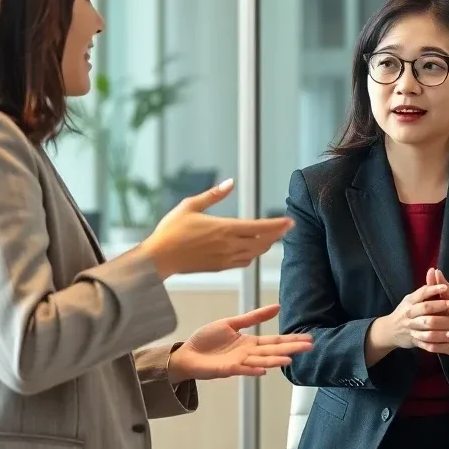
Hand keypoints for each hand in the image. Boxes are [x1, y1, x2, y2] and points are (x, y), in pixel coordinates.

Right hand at [140, 179, 293, 277]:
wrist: (158, 259)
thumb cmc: (171, 230)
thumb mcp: (190, 206)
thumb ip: (213, 195)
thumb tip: (230, 182)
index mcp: (224, 228)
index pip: (259, 227)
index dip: (277, 225)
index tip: (290, 221)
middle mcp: (228, 245)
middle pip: (262, 242)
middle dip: (276, 234)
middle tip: (286, 227)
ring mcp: (225, 258)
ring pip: (254, 253)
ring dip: (266, 245)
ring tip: (273, 237)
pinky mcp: (219, 267)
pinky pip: (243, 262)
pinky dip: (252, 255)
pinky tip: (253, 250)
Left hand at [166, 304, 312, 381]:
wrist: (186, 354)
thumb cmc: (207, 340)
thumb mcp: (231, 323)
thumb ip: (253, 317)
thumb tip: (277, 307)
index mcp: (250, 342)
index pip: (275, 340)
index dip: (291, 339)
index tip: (308, 338)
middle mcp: (248, 354)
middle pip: (273, 350)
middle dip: (291, 348)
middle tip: (309, 347)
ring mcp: (239, 362)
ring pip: (261, 361)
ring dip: (275, 360)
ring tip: (290, 359)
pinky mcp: (226, 369)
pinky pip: (242, 369)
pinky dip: (253, 370)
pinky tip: (264, 370)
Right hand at [373, 281, 448, 352]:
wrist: (390, 331)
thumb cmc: (406, 311)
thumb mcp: (413, 299)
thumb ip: (426, 288)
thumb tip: (434, 270)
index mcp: (410, 301)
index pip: (422, 293)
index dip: (434, 289)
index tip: (445, 287)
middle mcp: (409, 313)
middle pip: (425, 308)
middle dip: (439, 305)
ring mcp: (410, 327)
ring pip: (425, 326)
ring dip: (440, 326)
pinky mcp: (413, 339)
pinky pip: (425, 341)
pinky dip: (436, 341)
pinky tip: (446, 339)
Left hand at [408, 268, 448, 357]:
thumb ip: (443, 286)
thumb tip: (434, 270)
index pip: (441, 304)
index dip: (427, 305)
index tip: (415, 305)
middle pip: (435, 322)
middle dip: (421, 321)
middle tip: (408, 320)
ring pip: (434, 337)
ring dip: (421, 334)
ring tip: (411, 331)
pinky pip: (436, 348)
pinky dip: (426, 345)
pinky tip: (418, 341)